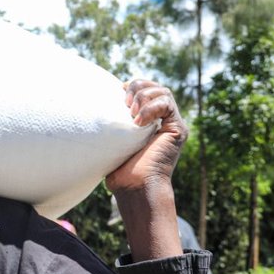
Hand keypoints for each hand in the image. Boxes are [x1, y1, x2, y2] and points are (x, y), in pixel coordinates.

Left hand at [105, 80, 187, 195]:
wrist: (135, 187)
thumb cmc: (119, 171)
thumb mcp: (114, 140)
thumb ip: (115, 124)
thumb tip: (95, 109)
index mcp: (150, 121)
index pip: (147, 91)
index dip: (134, 86)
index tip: (118, 91)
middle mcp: (164, 121)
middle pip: (156, 87)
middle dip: (139, 87)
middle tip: (124, 101)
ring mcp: (172, 125)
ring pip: (164, 92)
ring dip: (144, 96)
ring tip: (131, 112)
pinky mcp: (177, 130)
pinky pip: (168, 104)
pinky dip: (152, 107)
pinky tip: (139, 122)